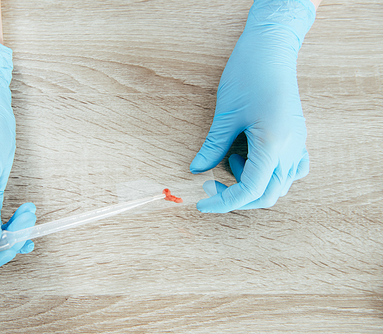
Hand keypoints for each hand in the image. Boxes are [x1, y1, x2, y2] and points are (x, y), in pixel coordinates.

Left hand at [190, 0, 315, 212]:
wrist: (270, 51)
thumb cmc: (247, 75)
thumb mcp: (225, 115)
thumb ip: (213, 146)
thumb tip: (197, 169)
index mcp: (274, 143)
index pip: (250, 189)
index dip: (224, 202)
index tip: (202, 204)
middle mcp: (291, 148)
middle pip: (268, 194)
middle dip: (237, 196)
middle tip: (212, 185)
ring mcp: (298, 144)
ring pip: (280, 184)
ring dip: (253, 184)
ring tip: (233, 159)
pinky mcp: (297, 138)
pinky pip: (292, 170)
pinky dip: (271, 174)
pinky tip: (252, 159)